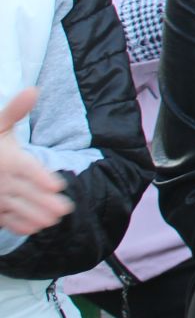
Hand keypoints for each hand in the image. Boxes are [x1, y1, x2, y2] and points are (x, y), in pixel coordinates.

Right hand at [0, 88, 70, 237]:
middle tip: (65, 209)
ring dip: (32, 215)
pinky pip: (2, 218)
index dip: (40, 178)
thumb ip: (16, 110)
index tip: (57, 186)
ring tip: (53, 221)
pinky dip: (16, 225)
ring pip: (14, 207)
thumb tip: (33, 89)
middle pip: (22, 191)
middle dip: (42, 201)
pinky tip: (33, 228)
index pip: (24, 168)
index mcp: (5, 157)